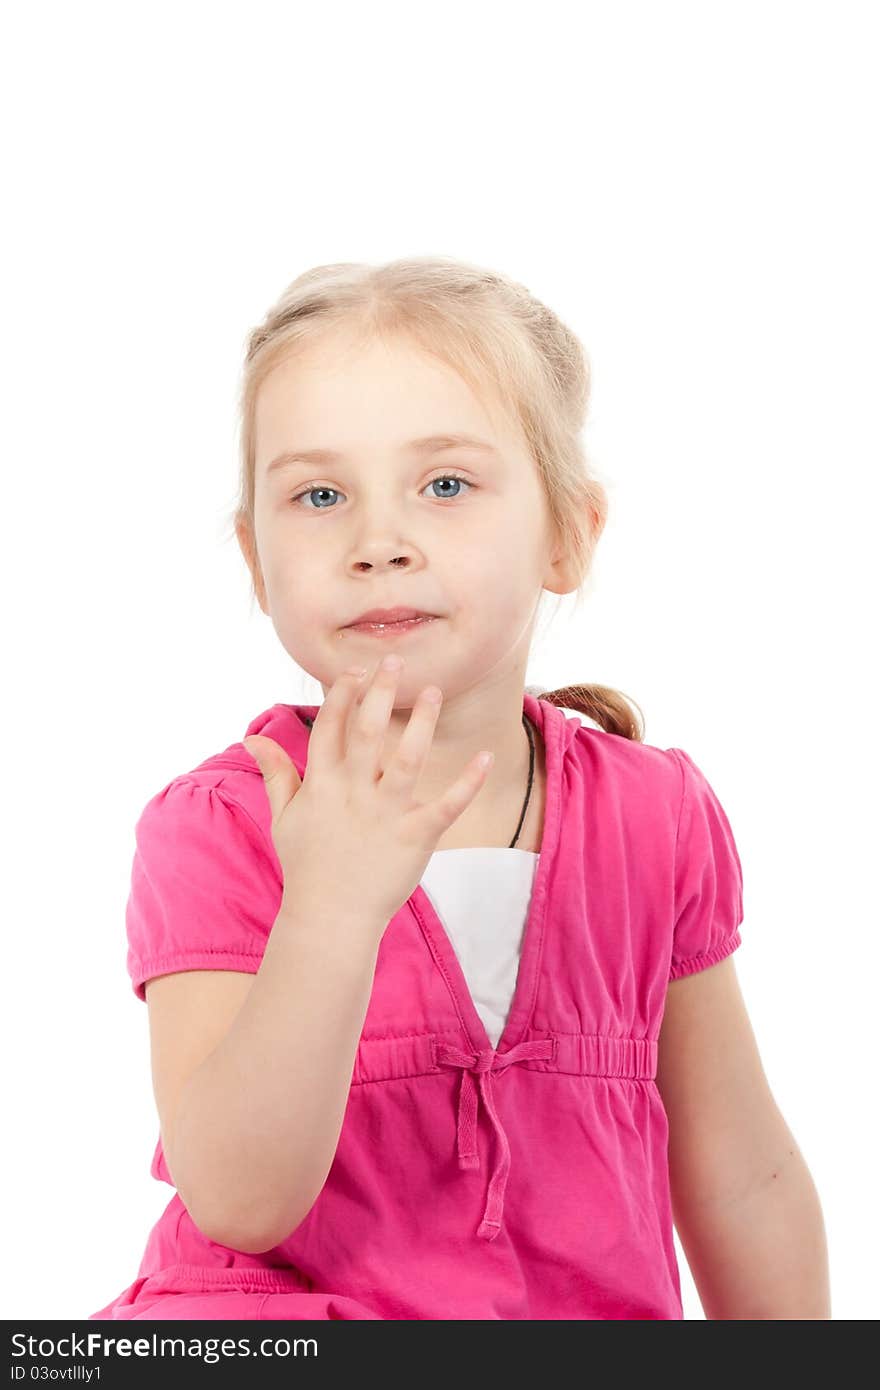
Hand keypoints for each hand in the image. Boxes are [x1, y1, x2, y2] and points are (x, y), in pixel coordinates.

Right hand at [242, 656, 494, 932]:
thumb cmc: (307, 865)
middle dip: (379, 692)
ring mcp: (385, 814)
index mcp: (321, 785)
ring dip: (421, 721)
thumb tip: (253, 737)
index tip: (355, 670)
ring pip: (406, 757)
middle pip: (366, 730)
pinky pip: (447, 805)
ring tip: (433, 691)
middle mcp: (353, 793)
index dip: (341, 694)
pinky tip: (486, 756)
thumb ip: (276, 772)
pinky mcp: (416, 837)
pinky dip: (468, 782)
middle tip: (396, 659)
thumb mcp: (284, 816)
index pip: (329, 727)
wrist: (330, 918)